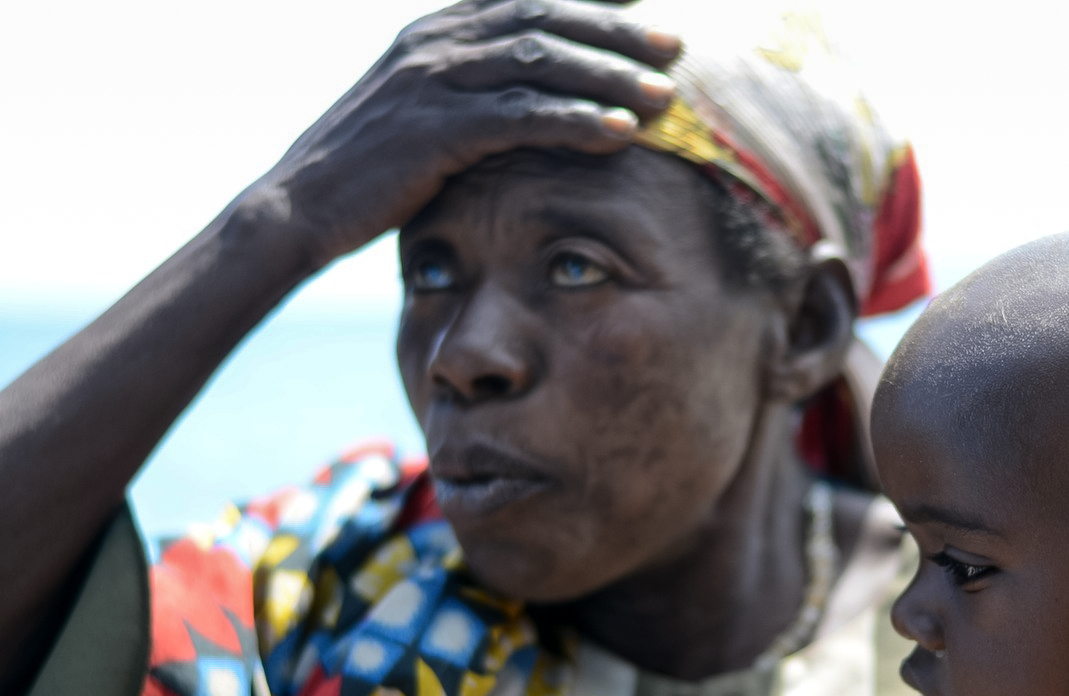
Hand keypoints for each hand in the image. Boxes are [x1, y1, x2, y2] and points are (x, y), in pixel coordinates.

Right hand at [242, 0, 681, 270]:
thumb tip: (526, 100)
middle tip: (676, 46)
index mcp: (436, 31)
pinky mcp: (436, 130)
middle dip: (618, 30)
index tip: (648, 9)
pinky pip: (523, 117)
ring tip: (665, 97)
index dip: (594, 0)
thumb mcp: (419, 114)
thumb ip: (469, 92)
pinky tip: (620, 134)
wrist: (296, 208)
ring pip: (543, 62)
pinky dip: (577, 121)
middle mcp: (437, 43)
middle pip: (547, 17)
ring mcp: (434, 82)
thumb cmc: (366, 172)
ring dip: (610, 76)